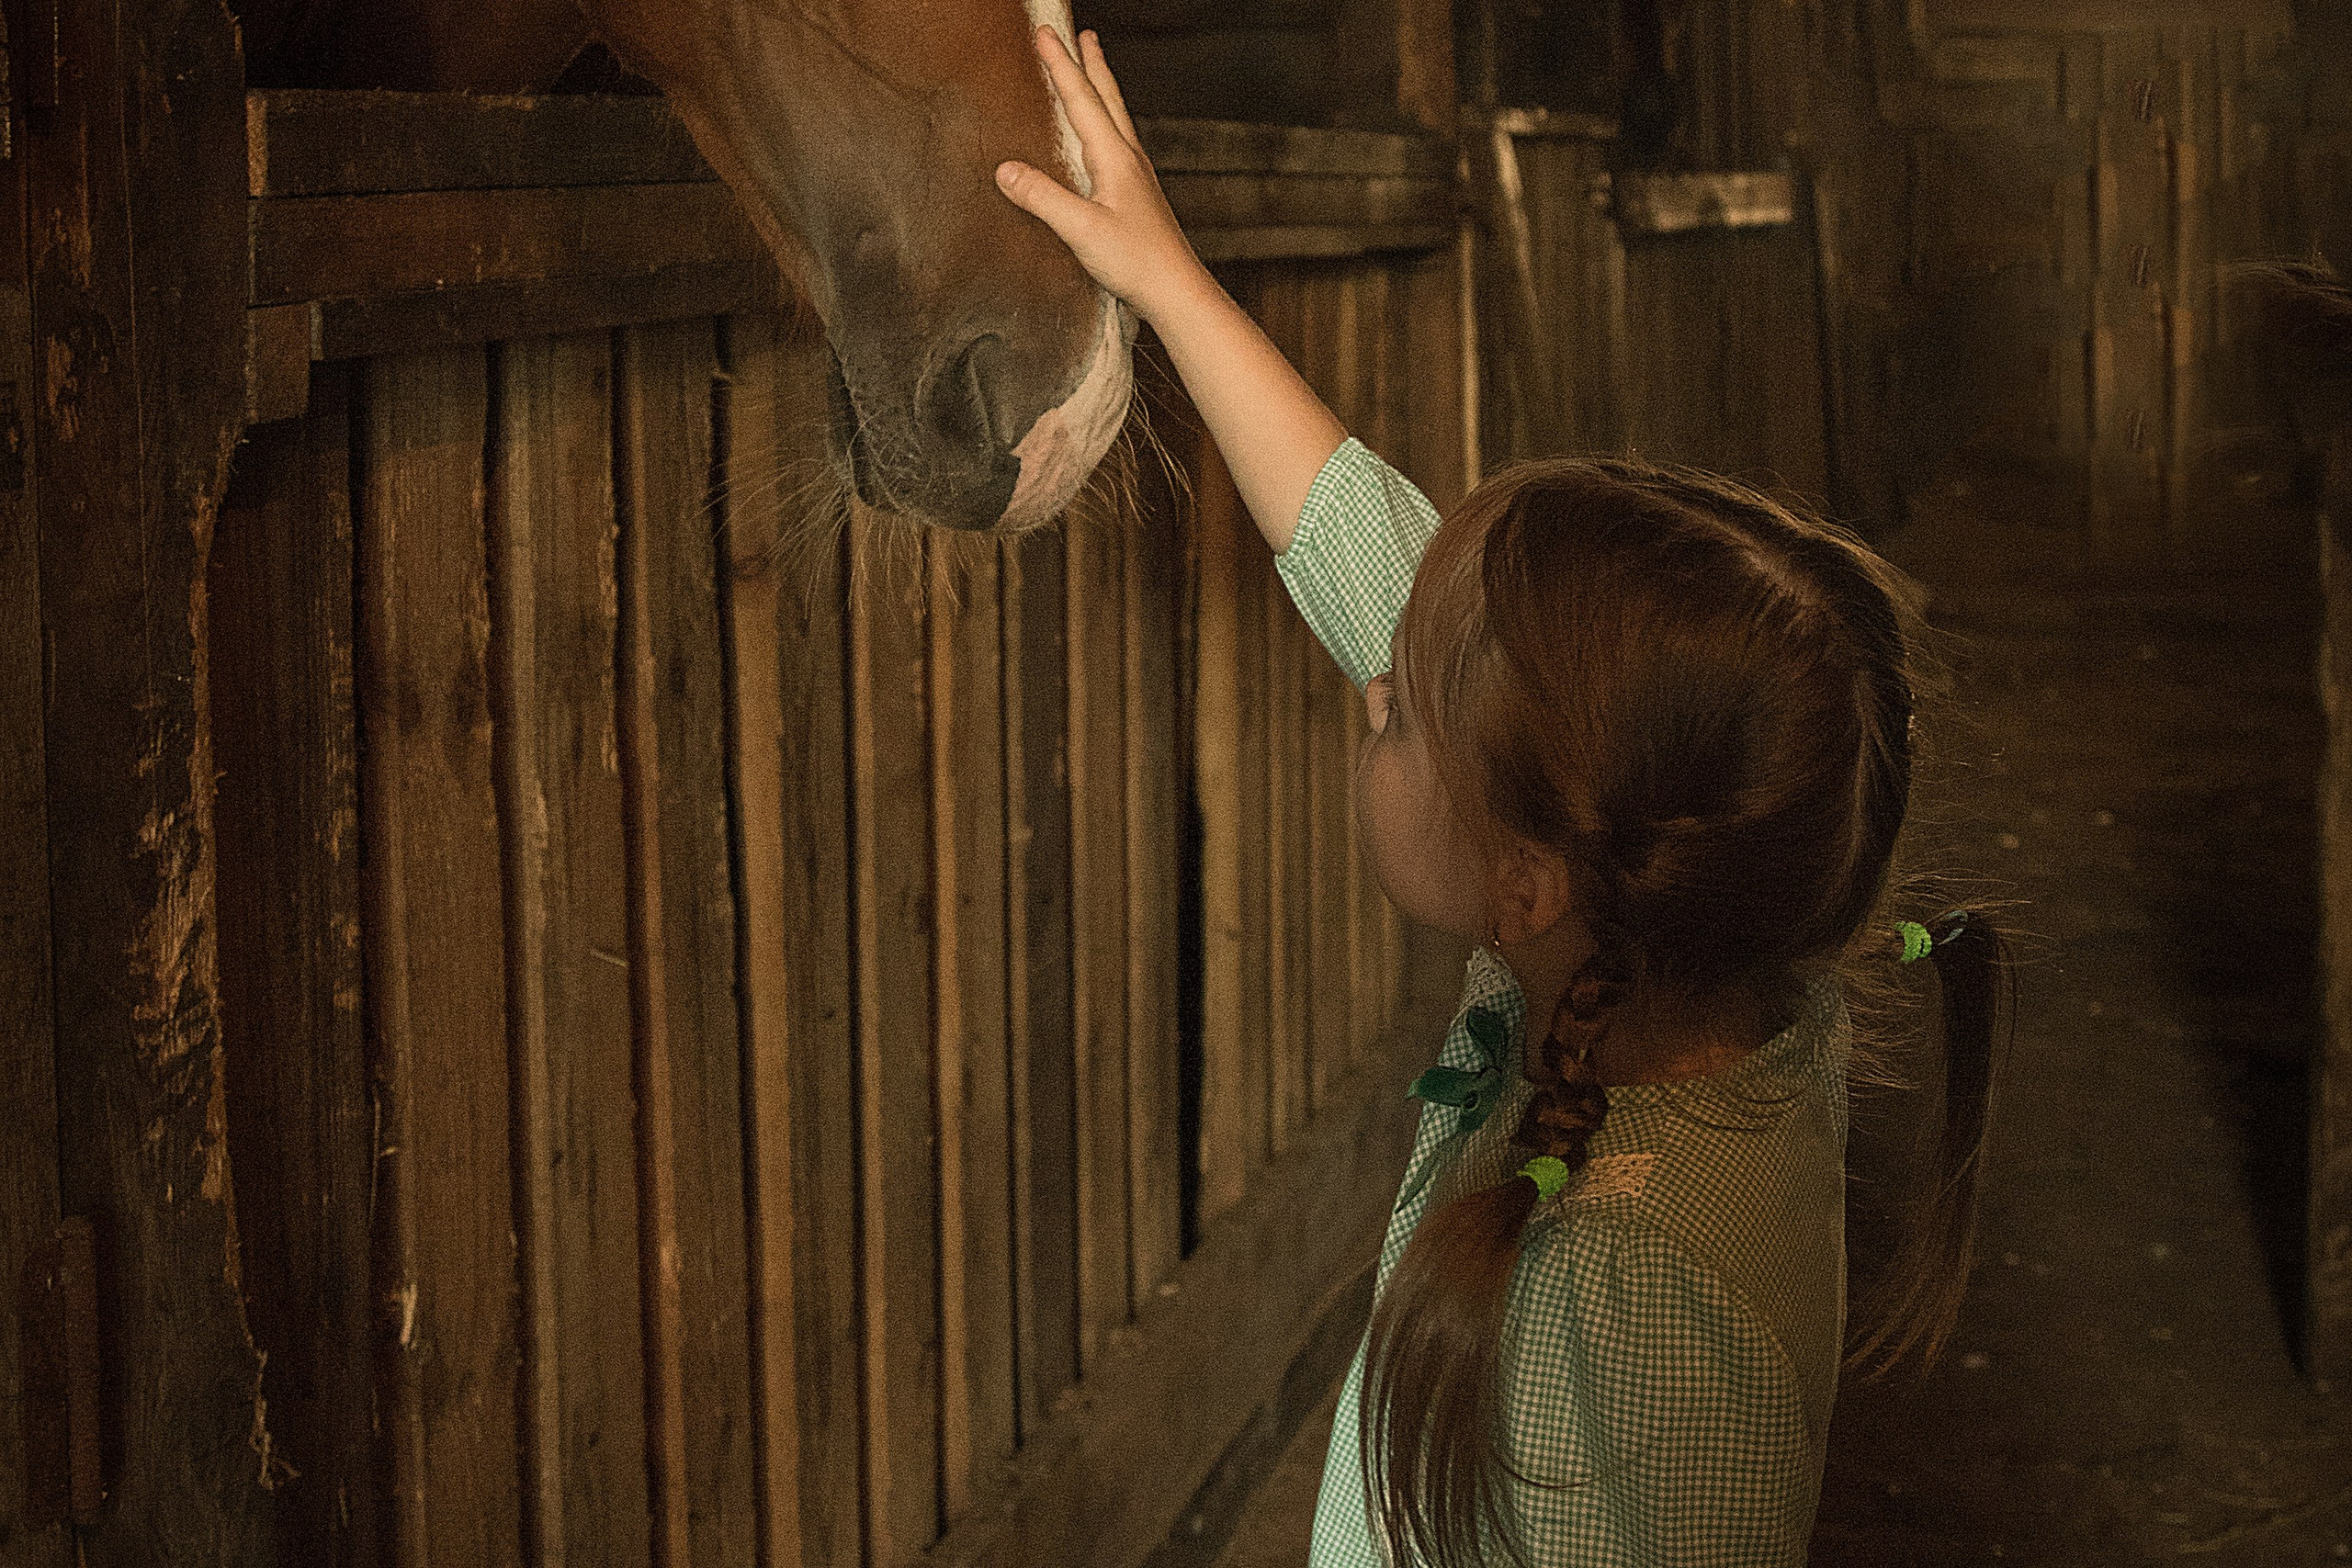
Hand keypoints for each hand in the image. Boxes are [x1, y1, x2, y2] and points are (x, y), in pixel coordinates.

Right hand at [995, 28, 1212, 325]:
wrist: (1177, 292)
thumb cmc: (1137, 263)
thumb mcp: (1081, 230)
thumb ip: (1043, 199)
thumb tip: (1005, 170)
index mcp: (1115, 158)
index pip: (1081, 100)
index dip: (1060, 65)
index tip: (1044, 34)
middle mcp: (1129, 159)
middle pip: (1107, 98)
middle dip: (1091, 63)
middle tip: (1084, 34)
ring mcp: (1137, 176)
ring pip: (1116, 117)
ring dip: (1102, 88)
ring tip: (1095, 70)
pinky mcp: (1139, 195)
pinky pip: (1118, 142)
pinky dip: (1107, 122)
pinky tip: (1104, 137)